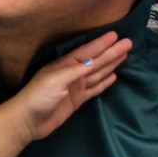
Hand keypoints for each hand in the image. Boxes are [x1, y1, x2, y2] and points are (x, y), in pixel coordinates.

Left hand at [12, 32, 130, 141]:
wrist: (28, 121)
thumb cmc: (38, 96)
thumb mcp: (55, 80)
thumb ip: (74, 71)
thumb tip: (93, 61)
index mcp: (65, 65)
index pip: (87, 52)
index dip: (101, 44)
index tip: (115, 35)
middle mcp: (72, 73)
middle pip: (96, 61)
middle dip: (111, 52)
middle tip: (128, 43)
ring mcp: (75, 86)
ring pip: (98, 73)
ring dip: (110, 64)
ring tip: (124, 55)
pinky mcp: (77, 99)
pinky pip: (94, 88)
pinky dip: (104, 82)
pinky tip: (114, 76)